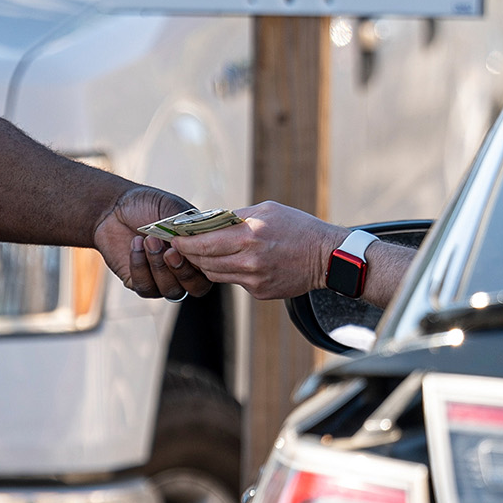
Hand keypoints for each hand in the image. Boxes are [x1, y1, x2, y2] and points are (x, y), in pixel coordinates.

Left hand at [95, 187, 213, 300]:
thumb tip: (202, 238)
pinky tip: (134, 245)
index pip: (213, 267)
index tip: (186, 243)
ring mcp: (164, 279)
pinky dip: (139, 266)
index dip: (203, 260)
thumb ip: (189, 223)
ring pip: (171, 290)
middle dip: (182, 270)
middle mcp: (185, 269)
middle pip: (196, 287)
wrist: (114, 208)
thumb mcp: (172, 208)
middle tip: (169, 250)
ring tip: (147, 239)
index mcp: (199, 251)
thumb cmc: (146, 205)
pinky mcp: (142, 284)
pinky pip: (146, 287)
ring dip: (158, 266)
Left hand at [167, 200, 342, 300]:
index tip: (174, 237)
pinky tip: (229, 261)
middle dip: (189, 253)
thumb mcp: (267, 210)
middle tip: (180, 245)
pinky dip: (227, 271)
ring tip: (199, 253)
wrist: (328, 258)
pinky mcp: (260, 292)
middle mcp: (250, 260)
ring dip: (204, 264)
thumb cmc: (298, 227)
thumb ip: (236, 215)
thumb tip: (208, 220)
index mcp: (251, 235)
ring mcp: (255, 280)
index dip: (185, 241)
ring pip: (215, 274)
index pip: (205, 243)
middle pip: (205, 261)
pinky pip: (234, 281)